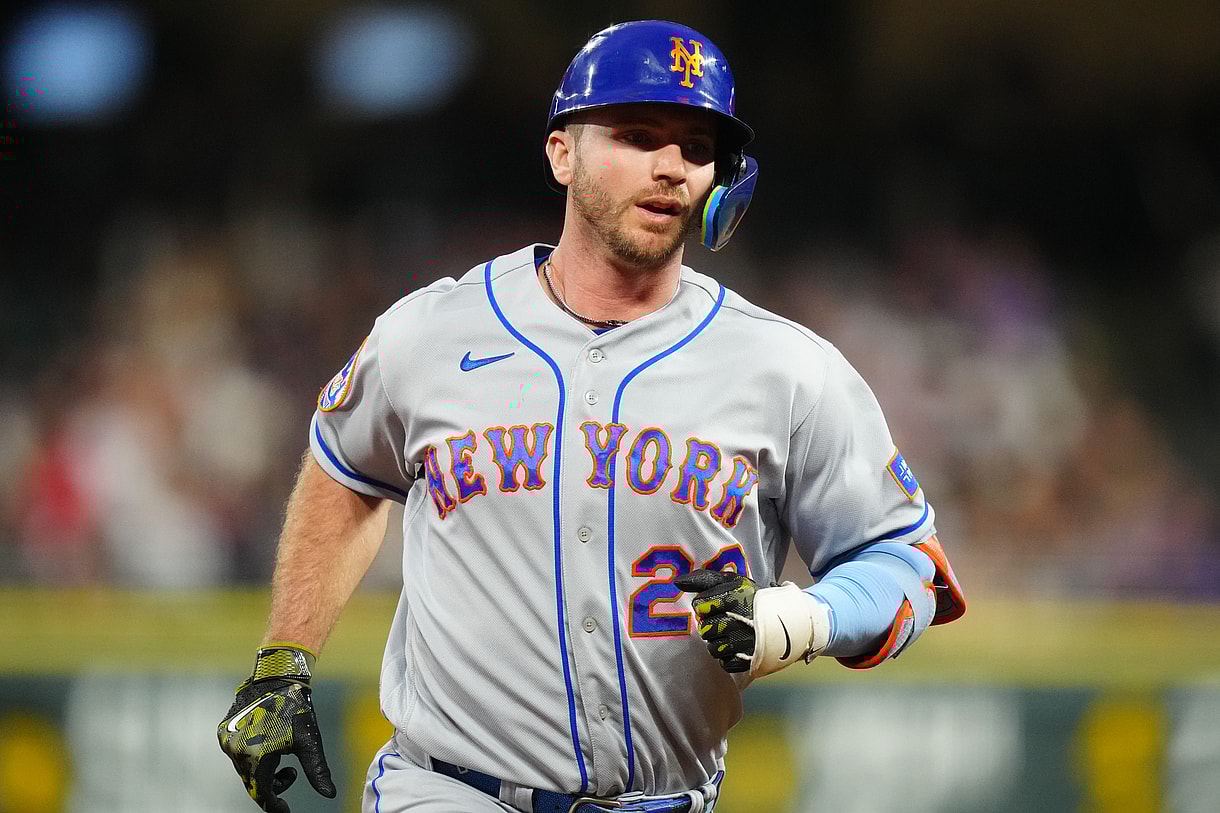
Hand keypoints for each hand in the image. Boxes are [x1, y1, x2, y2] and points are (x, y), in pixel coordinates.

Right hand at [217, 645, 335, 811]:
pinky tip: (270, 746)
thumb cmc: (296, 708)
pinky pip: (237, 754)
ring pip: (244, 768)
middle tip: (291, 775)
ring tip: (283, 758)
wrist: (276, 676)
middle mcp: (235, 751)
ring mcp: (226, 741)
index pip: (262, 794)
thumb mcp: (309, 742)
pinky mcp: (223, 730)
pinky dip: (252, 757)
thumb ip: (317, 771)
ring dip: (262, 770)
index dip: (275, 805)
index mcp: (255, 757)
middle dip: (272, 785)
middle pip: (252, 782)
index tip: (285, 811)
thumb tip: (329, 794)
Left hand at [673, 569, 757, 672]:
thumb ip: (703, 579)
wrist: (783, 619)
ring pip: (712, 648)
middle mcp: (740, 621)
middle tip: (724, 620)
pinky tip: (736, 646)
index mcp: (735, 599)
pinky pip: (724, 663)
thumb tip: (677, 582)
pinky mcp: (749, 661)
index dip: (704, 605)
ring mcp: (745, 643)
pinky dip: (728, 656)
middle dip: (711, 624)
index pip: (700, 606)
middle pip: (705, 629)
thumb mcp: (731, 582)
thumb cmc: (749, 599)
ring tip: (730, 633)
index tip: (715, 604)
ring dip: (718, 641)